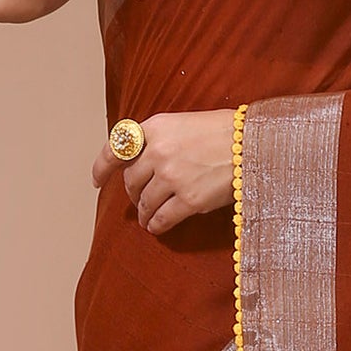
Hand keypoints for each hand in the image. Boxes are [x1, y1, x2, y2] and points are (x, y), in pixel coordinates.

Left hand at [92, 110, 236, 233]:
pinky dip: (156, 225)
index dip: (101, 167)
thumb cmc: (226, 132)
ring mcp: (172, 177)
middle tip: (139, 199)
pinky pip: (162, 218)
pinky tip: (156, 227)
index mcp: (155, 128)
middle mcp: (158, 152)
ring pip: (144, 202)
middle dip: (133, 192)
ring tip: (148, 217)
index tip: (96, 180)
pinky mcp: (188, 200)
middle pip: (131, 181)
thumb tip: (144, 163)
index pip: (115, 148)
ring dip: (143, 212)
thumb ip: (161, 139)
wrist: (254, 144)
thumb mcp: (184, 123)